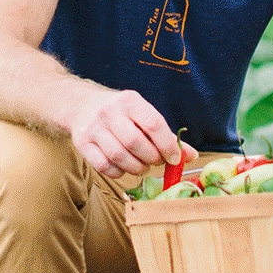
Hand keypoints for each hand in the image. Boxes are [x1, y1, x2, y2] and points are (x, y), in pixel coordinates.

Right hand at [66, 87, 181, 177]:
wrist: (82, 105)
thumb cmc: (120, 113)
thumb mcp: (142, 114)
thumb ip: (166, 136)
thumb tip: (190, 155)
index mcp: (130, 101)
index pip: (153, 123)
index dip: (167, 145)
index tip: (174, 158)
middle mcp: (110, 111)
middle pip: (135, 142)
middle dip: (151, 158)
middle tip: (156, 162)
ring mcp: (94, 127)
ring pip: (119, 156)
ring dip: (136, 168)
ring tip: (142, 167)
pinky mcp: (82, 142)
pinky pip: (103, 165)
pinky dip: (118, 172)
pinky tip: (124, 167)